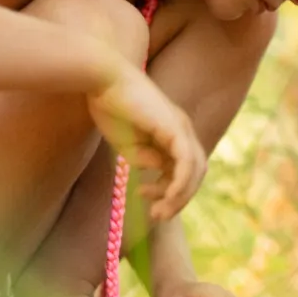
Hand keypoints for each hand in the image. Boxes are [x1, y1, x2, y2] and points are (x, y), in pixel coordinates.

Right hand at [86, 63, 206, 221]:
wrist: (102, 81)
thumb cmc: (109, 107)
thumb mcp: (127, 142)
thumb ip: (143, 158)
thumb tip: (159, 169)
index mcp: (172, 132)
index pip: (184, 168)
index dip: (168, 189)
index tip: (142, 195)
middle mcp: (182, 130)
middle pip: (194, 172)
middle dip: (178, 199)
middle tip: (157, 215)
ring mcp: (182, 128)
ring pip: (195, 171)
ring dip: (179, 197)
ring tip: (158, 212)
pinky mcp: (175, 128)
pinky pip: (186, 162)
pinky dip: (180, 183)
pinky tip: (168, 196)